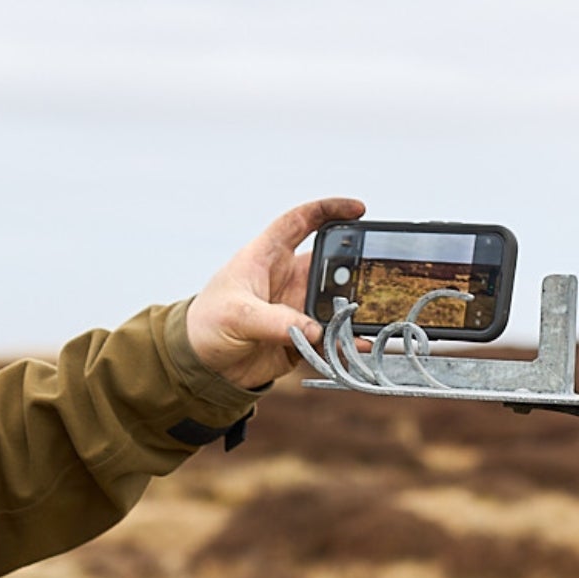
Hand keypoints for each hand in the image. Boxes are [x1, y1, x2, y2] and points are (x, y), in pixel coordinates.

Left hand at [184, 197, 366, 389]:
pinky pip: (331, 336)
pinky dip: (347, 341)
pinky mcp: (302, 337)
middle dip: (355, 267)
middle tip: (377, 274)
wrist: (201, 367)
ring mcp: (297, 307)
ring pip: (336, 303)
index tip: (359, 210)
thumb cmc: (206, 325)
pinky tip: (359, 346)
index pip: (300, 221)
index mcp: (266, 257)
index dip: (329, 210)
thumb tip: (314, 330)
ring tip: (374, 316)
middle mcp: (287, 278)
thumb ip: (275, 321)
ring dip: (353, 309)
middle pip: (331, 264)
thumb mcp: (236, 315)